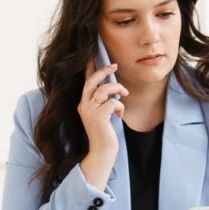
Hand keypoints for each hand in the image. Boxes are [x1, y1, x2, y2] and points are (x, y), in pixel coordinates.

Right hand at [77, 60, 127, 188]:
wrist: (103, 152)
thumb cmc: (105, 133)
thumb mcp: (103, 115)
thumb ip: (104, 102)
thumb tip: (114, 89)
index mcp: (83, 104)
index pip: (86, 83)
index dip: (90, 69)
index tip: (92, 57)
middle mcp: (84, 106)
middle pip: (92, 81)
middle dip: (103, 71)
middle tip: (114, 65)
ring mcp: (89, 111)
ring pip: (104, 89)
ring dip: (117, 89)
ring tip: (124, 94)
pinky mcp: (98, 116)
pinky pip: (113, 102)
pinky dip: (120, 106)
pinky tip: (120, 114)